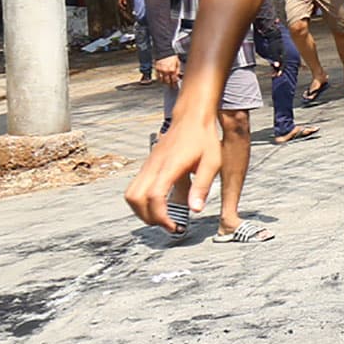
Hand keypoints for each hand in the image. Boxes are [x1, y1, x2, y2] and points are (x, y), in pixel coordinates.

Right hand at [123, 116, 221, 232]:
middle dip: (149, 217)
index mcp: (169, 166)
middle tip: (169, 224)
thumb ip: (202, 187)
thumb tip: (195, 210)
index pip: (154, 196)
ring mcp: (147, 166)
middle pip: (135, 198)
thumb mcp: (212, 163)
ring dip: (141, 211)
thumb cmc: (203, 139)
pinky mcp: (146, 166)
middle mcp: (153, 166)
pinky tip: (159, 205)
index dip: (161, 216)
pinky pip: (134, 188)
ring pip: (130, 194)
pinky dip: (141, 202)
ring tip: (161, 217)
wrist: (191, 118)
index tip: (174, 226)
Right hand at [154, 55, 182, 85]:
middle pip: (168, 81)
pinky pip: (157, 76)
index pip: (174, 80)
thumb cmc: (171, 56)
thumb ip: (178, 70)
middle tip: (170, 85)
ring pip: (162, 80)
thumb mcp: (178, 63)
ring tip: (166, 82)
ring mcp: (160, 70)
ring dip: (164, 82)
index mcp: (172, 70)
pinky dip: (159, 78)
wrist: (164, 51)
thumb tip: (178, 76)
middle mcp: (166, 71)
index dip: (175, 84)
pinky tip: (161, 79)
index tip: (175, 86)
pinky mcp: (156, 69)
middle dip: (169, 84)